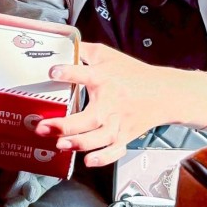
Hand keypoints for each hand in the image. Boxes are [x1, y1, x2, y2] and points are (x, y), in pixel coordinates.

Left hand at [37, 42, 191, 166]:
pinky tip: (88, 160)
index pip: (83, 73)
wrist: (164, 93)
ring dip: (78, 143)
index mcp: (103, 78)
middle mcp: (110, 102)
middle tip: (42, 127)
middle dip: (64, 125)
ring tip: (60, 144)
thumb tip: (60, 46)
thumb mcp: (106, 55)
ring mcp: (118, 122)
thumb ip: (82, 50)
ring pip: (98, 138)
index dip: (67, 72)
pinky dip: (103, 157)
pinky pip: (114, 150)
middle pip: (87, 118)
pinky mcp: (125, 136)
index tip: (52, 72)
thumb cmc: (131, 73)